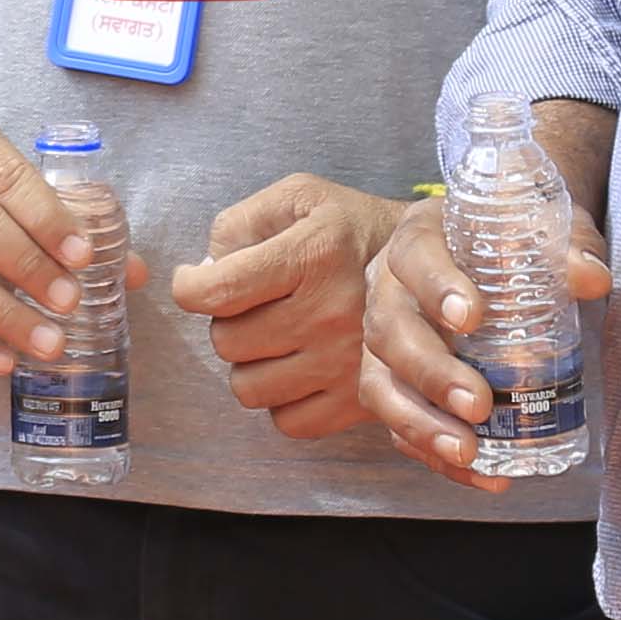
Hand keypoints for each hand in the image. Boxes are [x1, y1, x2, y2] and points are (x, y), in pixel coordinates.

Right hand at [0, 119, 123, 380]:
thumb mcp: (4, 182)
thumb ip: (67, 220)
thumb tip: (137, 272)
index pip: (5, 176)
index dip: (47, 217)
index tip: (85, 255)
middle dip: (29, 267)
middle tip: (70, 302)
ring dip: (3, 314)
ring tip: (49, 343)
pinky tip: (2, 361)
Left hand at [168, 176, 406, 437]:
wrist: (429, 264)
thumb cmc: (349, 228)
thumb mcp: (299, 198)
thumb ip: (242, 223)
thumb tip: (204, 271)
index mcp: (312, 254)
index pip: (216, 291)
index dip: (191, 287)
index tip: (197, 282)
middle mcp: (330, 312)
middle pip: (227, 342)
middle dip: (229, 321)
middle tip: (257, 305)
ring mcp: (345, 363)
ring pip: (248, 387)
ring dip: (253, 363)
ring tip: (278, 335)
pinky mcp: (358, 401)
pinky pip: (287, 421)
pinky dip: (283, 399)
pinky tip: (300, 366)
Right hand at [353, 189, 609, 483]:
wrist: (488, 254)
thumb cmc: (511, 240)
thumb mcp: (543, 230)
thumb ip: (571, 244)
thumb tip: (591, 278)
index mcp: (419, 240)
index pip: (415, 257)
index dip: (435, 287)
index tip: (470, 316)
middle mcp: (390, 291)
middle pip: (388, 331)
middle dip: (430, 373)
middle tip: (477, 404)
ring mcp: (387, 343)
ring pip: (380, 385)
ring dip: (420, 424)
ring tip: (468, 451)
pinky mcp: (396, 385)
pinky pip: (400, 425)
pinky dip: (436, 455)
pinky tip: (483, 474)